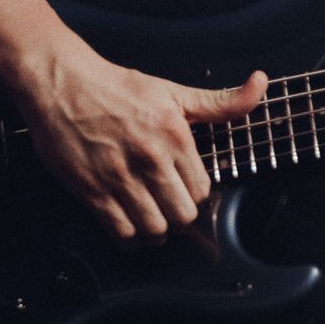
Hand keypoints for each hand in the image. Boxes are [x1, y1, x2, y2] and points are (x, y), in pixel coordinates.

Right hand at [14, 51, 267, 243]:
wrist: (63, 85)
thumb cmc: (118, 87)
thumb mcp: (174, 91)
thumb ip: (220, 101)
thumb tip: (260, 84)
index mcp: (174, 136)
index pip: (202, 190)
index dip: (197, 196)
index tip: (188, 194)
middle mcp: (150, 159)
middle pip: (182, 214)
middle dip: (180, 217)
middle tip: (171, 210)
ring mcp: (120, 178)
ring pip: (155, 228)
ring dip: (157, 232)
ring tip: (154, 222)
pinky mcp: (92, 191)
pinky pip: (121, 232)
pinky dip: (130, 239)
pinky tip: (131, 229)